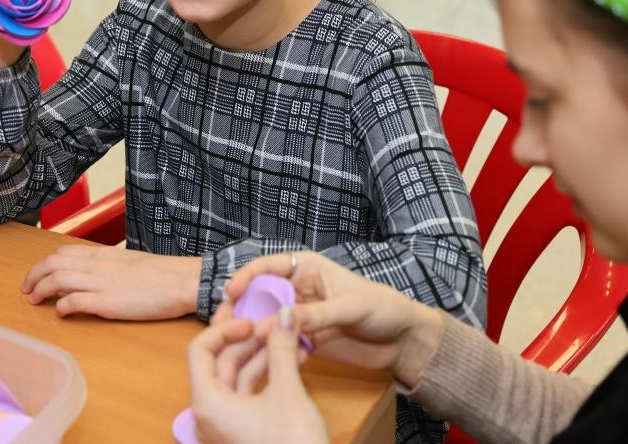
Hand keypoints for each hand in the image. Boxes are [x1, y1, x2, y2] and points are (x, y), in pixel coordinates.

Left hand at [21, 246, 199, 319]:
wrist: (181, 281)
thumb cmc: (160, 274)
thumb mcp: (127, 263)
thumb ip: (106, 267)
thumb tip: (91, 275)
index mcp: (101, 255)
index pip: (61, 253)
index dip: (43, 264)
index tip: (35, 276)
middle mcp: (96, 266)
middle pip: (52, 264)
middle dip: (33, 276)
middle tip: (26, 290)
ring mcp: (101, 284)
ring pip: (58, 281)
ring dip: (40, 291)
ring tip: (34, 301)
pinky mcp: (108, 303)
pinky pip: (75, 302)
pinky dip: (62, 307)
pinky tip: (60, 313)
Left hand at [188, 310, 328, 443]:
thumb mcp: (288, 392)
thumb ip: (282, 349)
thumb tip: (286, 316)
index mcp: (206, 403)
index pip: (200, 351)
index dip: (225, 330)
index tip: (252, 321)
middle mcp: (210, 414)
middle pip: (222, 362)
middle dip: (252, 339)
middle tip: (279, 321)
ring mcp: (227, 425)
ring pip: (240, 377)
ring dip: (265, 355)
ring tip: (291, 336)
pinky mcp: (244, 432)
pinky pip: (251, 394)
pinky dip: (269, 375)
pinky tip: (293, 359)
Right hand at [219, 252, 444, 387]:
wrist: (404, 341)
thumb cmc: (383, 308)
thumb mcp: (350, 306)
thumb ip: (317, 313)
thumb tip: (283, 317)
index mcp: (306, 268)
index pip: (268, 267)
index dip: (247, 277)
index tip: (232, 292)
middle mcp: (297, 289)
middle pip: (259, 295)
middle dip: (239, 307)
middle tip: (224, 324)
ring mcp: (299, 316)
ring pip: (265, 321)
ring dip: (250, 331)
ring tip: (236, 345)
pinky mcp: (304, 340)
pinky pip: (279, 343)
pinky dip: (269, 350)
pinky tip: (260, 360)